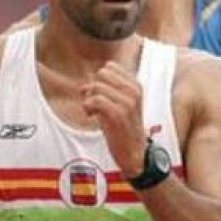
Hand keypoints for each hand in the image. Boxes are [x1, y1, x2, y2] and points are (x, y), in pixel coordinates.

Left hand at [81, 44, 145, 176]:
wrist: (135, 154)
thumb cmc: (124, 130)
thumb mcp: (123, 105)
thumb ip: (111, 91)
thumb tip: (85, 85)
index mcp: (136, 86)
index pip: (109, 67)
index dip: (99, 80)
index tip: (99, 96)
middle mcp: (133, 91)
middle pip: (101, 74)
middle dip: (93, 88)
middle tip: (93, 105)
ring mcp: (127, 102)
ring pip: (96, 86)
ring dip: (89, 100)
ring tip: (93, 113)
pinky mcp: (118, 114)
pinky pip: (94, 100)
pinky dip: (88, 108)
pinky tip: (92, 117)